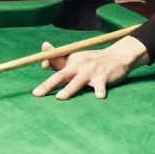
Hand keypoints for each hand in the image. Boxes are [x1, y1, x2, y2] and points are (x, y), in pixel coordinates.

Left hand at [32, 35, 148, 100]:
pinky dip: (100, 91)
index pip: (55, 62)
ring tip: (60, 98)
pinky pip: (101, 85)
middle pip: (61, 75)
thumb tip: (43, 65)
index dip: (47, 65)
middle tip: (36, 94)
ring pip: (78, 81)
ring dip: (69, 89)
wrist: (118, 56)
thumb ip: (59, 61)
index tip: (41, 71)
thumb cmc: (92, 60)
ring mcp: (92, 71)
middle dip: (48, 85)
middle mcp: (80, 65)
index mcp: (72, 61)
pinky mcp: (104, 77)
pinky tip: (99, 97)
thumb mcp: (76, 59)